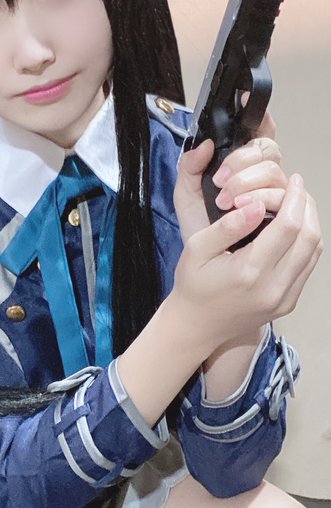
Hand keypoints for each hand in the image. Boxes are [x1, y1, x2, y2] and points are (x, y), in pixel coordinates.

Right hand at [170, 172, 322, 352]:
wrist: (196, 325)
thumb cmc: (193, 285)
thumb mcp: (196, 248)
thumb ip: (228, 225)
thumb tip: (257, 205)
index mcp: (249, 272)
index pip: (288, 227)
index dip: (295, 199)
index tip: (293, 182)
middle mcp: (273, 288)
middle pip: (309, 237)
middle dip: (307, 207)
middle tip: (298, 190)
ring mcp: (284, 298)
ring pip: (314, 251)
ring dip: (311, 223)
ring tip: (298, 205)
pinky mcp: (288, 303)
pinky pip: (308, 266)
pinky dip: (307, 242)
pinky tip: (294, 229)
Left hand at [174, 104, 282, 244]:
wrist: (204, 262)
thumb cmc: (200, 228)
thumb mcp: (185, 193)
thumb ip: (189, 166)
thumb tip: (204, 144)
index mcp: (242, 163)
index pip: (258, 132)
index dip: (258, 115)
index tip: (246, 102)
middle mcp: (262, 175)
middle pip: (267, 150)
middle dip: (242, 162)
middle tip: (220, 181)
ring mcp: (274, 193)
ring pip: (274, 173)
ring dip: (248, 183)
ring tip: (226, 201)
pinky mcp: (281, 214)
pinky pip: (282, 198)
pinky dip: (261, 200)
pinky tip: (244, 208)